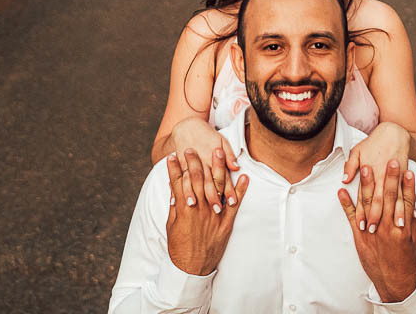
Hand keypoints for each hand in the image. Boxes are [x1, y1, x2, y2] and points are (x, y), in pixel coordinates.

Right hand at [167, 149, 249, 275]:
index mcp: (183, 209)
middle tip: (191, 148)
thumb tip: (175, 189)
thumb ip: (175, 206)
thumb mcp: (172, 225)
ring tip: (217, 151)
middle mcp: (199, 208)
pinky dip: (240, 189)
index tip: (172, 156)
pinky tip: (243, 176)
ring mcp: (214, 214)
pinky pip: (235, 203)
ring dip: (217, 167)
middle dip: (193, 161)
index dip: (173, 168)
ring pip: (216, 186)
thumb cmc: (179, 246)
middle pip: (196, 179)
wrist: (192, 268)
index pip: (177, 183)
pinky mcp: (226, 222)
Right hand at [168, 117, 240, 211]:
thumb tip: (236, 168)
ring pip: (190, 181)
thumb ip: (229, 156)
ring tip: (193, 205)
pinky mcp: (178, 165)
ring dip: (192, 193)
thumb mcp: (222, 142)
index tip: (232, 203)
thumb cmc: (207, 136)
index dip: (228, 190)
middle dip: (212, 196)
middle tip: (216, 210)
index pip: (222, 177)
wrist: (187, 127)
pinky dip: (175, 189)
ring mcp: (189, 164)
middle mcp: (202, 163)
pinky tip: (175, 200)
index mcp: (213, 158)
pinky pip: (177, 178)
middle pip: (208, 182)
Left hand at [338, 160, 415, 302]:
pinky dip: (346, 203)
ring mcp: (372, 231)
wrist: (394, 280)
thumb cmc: (407, 258)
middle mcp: (388, 228)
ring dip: (368, 184)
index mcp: (404, 228)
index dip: (408, 185)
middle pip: (389, 198)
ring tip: (366, 167)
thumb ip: (411, 220)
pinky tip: (341, 190)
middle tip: (391, 161)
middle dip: (390, 178)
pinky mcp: (359, 236)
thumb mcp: (414, 240)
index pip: (407, 202)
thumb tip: (410, 203)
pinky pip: (351, 217)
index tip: (409, 170)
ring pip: (369, 203)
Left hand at [342, 122, 410, 231]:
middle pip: (380, 201)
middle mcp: (383, 178)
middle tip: (373, 232)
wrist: (394, 132)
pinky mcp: (405, 177)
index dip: (363, 212)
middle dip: (377, 217)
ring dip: (395, 214)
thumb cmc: (374, 143)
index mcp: (371, 173)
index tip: (361, 225)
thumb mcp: (358, 151)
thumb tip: (344, 180)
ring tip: (396, 228)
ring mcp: (395, 179)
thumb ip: (351, 166)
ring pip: (396, 200)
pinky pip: (408, 193)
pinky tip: (414, 215)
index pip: (366, 197)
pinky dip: (410, 204)